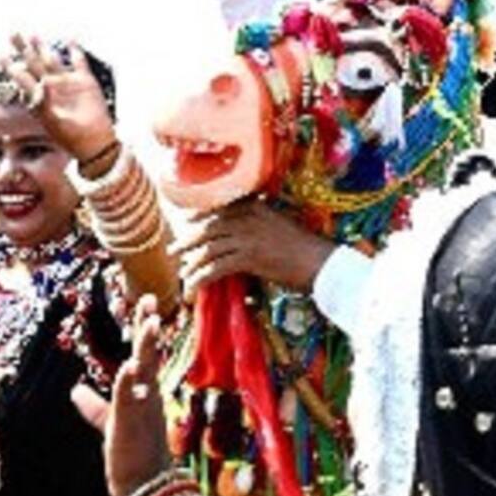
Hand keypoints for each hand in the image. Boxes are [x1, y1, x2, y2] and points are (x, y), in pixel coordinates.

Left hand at [0, 35, 116, 164]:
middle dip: (23, 49)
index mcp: (40, 97)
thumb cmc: (71, 137)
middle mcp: (51, 87)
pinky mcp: (85, 81)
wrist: (94, 143)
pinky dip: (75, 51)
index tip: (0, 56)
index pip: (22, 78)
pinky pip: (79, 62)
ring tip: (33, 35)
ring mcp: (67, 83)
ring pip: (52, 60)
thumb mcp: (52, 122)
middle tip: (13, 34)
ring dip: (43, 48)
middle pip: (34, 64)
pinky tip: (70, 39)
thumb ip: (43, 103)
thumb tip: (38, 85)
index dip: (10, 67)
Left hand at [72, 295, 171, 495]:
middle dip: (149, 328)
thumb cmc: (131, 454)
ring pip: (145, 371)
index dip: (144, 329)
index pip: (145, 354)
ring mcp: (141, 408)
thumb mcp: (109, 422)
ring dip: (147, 347)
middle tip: (152, 300)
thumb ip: (93, 405)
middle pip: (149, 355)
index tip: (147, 303)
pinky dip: (128, 382)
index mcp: (144, 393)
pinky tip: (127, 366)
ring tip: (150, 323)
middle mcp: (147, 396)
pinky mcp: (130, 423)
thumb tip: (76, 389)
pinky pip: (129, 398)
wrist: (144, 487)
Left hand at [171, 200, 334, 295]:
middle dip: (189, 239)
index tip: (187, 225)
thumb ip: (259, 223)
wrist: (321, 262)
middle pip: (209, 228)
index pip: (219, 210)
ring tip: (183, 273)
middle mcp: (248, 217)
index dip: (199, 219)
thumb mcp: (280, 226)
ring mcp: (247, 237)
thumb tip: (240, 236)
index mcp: (255, 207)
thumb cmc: (305, 248)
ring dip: (192, 262)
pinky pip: (216, 267)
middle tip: (174, 250)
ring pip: (209, 248)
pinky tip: (193, 288)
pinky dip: (201, 278)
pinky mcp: (248, 257)